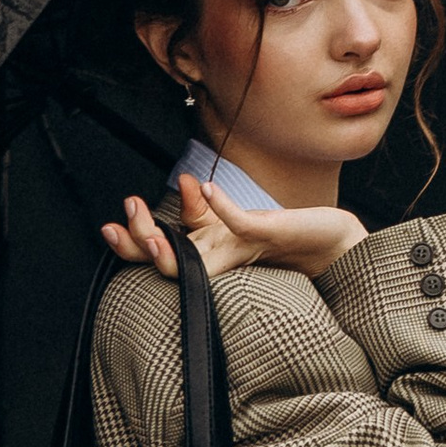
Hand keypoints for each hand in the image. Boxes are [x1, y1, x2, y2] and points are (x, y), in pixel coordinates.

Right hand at [102, 173, 368, 284]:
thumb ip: (208, 213)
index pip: (162, 254)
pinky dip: (218, 206)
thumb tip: (185, 187)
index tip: (109, 227)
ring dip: (163, 238)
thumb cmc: (290, 240)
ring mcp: (240, 246)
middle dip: (137, 242)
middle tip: (119, 219)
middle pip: (166, 260)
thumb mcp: (237, 224)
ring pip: (192, 254)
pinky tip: (201, 187)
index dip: (132, 245)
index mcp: (211, 255)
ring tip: (141, 214)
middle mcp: (220, 255)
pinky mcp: (266, 232)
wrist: (336, 245)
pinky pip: (236, 221)